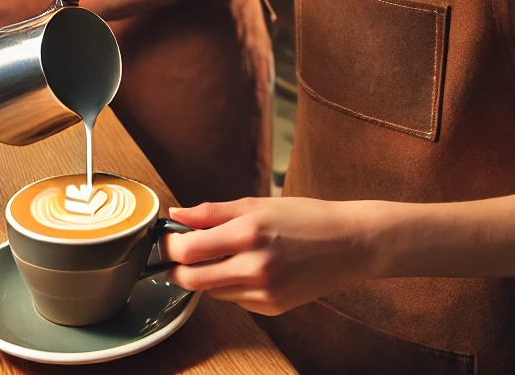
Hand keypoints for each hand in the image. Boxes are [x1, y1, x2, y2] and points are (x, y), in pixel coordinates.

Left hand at [161, 197, 377, 315]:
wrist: (348, 244)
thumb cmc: (304, 217)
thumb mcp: (257, 204)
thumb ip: (213, 212)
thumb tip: (177, 214)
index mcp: (249, 233)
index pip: (190, 250)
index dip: (170, 246)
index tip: (166, 240)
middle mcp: (254, 267)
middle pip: (192, 280)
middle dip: (177, 268)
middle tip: (176, 255)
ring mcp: (263, 292)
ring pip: (212, 291)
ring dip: (207, 275)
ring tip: (225, 254)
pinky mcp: (271, 309)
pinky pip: (235, 299)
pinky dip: (231, 285)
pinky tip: (249, 268)